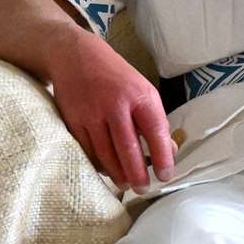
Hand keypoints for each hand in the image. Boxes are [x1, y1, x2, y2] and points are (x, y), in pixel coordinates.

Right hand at [47, 29, 174, 188]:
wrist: (75, 55)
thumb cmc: (115, 76)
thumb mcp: (142, 89)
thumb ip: (155, 120)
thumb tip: (170, 152)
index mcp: (139, 95)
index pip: (155, 132)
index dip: (163, 157)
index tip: (166, 175)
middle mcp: (115, 104)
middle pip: (127, 149)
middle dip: (138, 174)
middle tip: (143, 188)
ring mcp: (91, 114)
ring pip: (106, 154)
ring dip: (118, 174)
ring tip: (126, 183)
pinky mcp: (73, 120)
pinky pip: (88, 151)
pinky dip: (99, 164)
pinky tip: (107, 169)